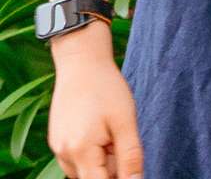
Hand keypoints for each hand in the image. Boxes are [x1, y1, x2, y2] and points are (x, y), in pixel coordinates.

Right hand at [47, 38, 141, 177]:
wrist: (81, 63)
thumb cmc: (107, 89)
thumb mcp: (125, 121)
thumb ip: (130, 156)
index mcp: (80, 152)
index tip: (132, 170)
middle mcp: (64, 155)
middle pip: (94, 178)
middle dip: (113, 167)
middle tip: (122, 138)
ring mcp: (58, 149)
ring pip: (86, 170)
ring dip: (103, 161)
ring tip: (112, 130)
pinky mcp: (58, 141)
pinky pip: (77, 159)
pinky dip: (93, 153)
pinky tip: (102, 129)